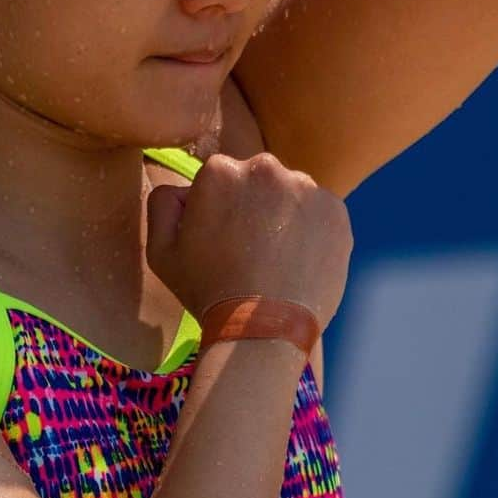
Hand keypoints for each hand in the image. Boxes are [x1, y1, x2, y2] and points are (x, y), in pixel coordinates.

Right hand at [144, 152, 352, 334]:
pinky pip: (320, 213)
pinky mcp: (337, 211)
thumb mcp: (160, 251)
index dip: (218, 207)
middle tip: (250, 248)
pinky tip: (300, 261)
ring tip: (278, 258)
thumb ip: (163, 204)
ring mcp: (306, 188)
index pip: (220, 177)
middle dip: (253, 205)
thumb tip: (183, 190)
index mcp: (221, 171)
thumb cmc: (206, 291)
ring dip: (284, 215)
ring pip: (291, 194)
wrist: (263, 329)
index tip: (221, 238)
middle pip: (258, 180)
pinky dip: (312, 230)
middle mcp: (266, 168)